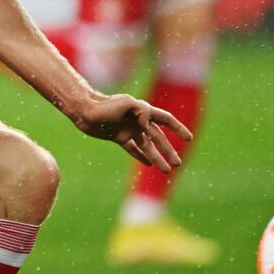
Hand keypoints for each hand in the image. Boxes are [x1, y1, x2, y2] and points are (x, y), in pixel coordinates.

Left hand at [68, 93, 193, 172]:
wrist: (84, 111)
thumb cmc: (104, 105)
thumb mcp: (125, 103)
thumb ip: (140, 110)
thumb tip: (146, 124)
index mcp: (143, 111)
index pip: (165, 119)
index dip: (178, 128)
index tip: (189, 139)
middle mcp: (138, 121)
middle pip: (158, 137)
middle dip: (168, 151)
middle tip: (177, 164)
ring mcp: (129, 130)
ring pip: (147, 146)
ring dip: (157, 157)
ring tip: (166, 171)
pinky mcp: (119, 137)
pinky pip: (133, 148)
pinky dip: (140, 156)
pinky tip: (149, 164)